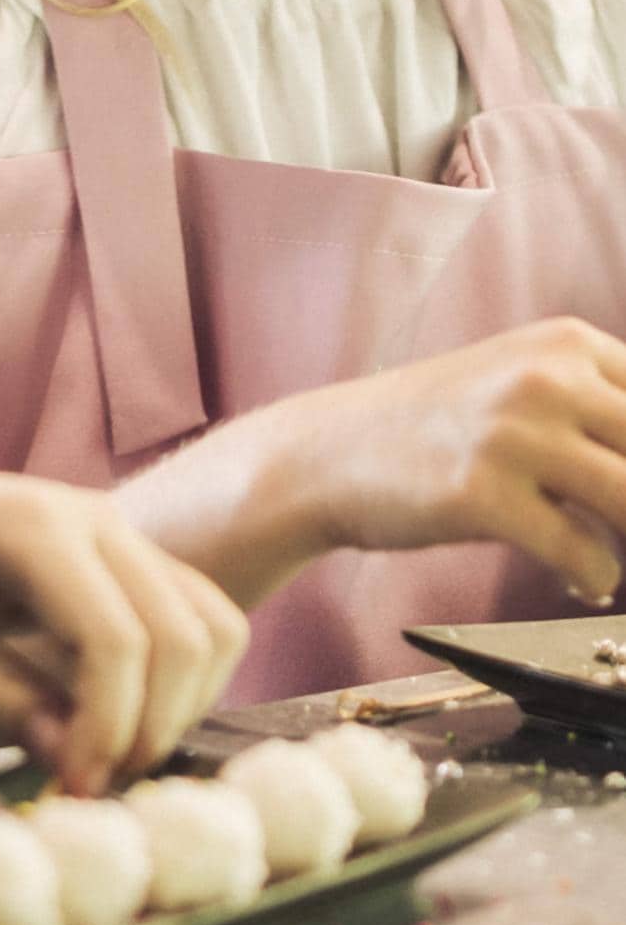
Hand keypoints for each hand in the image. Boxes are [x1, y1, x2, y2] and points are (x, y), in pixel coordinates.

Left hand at [0, 455, 248, 794]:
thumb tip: (77, 762)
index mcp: (28, 525)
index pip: (116, 640)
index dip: (108, 728)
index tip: (69, 787)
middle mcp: (92, 513)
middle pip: (183, 636)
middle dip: (151, 727)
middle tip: (88, 783)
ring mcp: (117, 525)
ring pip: (212, 625)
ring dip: (179, 705)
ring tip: (104, 753)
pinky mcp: (126, 548)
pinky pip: (199, 614)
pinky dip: (183, 678)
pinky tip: (115, 716)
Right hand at [276, 316, 625, 602]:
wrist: (327, 453)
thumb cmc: (430, 429)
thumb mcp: (517, 385)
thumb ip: (594, 408)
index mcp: (564, 343)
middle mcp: (544, 377)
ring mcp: (511, 433)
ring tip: (615, 562)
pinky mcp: (481, 493)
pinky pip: (582, 551)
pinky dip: (595, 577)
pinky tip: (582, 581)